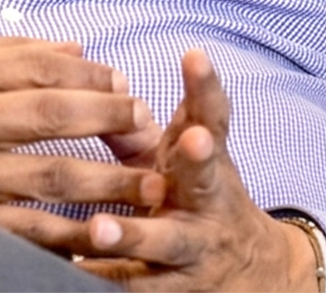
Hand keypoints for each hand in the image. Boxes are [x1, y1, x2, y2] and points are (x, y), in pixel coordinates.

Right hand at [0, 37, 165, 241]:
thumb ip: (8, 55)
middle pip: (52, 115)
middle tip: (147, 125)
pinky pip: (28, 231)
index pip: (37, 65)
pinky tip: (106, 232)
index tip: (123, 82)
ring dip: (110, 181)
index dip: (91, 74)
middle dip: (111, 119)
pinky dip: (73, 234)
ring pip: (52, 177)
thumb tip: (81, 50)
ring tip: (151, 183)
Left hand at [53, 49, 320, 291]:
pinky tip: (74, 273)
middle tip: (191, 137)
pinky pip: (135, 286)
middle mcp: (206, 202)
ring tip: (98, 228)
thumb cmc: (200, 198)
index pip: (213, 115)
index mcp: (207, 160)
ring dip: (130, 234)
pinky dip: (105, 279)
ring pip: (162, 242)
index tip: (194, 56)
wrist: (251, 273)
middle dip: (198, 156)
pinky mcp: (171, 289)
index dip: (206, 87)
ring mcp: (191, 249)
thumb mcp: (181, 159)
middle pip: (204, 177)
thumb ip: (142, 126)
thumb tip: (103, 86)